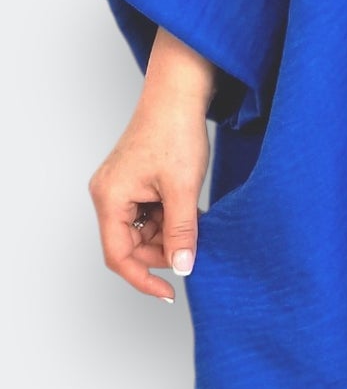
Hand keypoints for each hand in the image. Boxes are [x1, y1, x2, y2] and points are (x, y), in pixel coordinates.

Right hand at [90, 28, 214, 302]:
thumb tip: (184, 268)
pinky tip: (189, 209)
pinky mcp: (137, 185)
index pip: (118, 255)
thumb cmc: (175, 132)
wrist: (179, 96)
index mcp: (110, 198)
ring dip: (170, 234)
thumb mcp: (183, 189)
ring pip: (145, 233)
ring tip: (194, 218)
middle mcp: (110, 195)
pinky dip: (171, 220)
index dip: (143, 278)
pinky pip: (151, 216)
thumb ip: (182, 231)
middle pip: (132, 246)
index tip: (168, 292)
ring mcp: (122, 190)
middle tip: (195, 244)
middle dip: (163, 251)